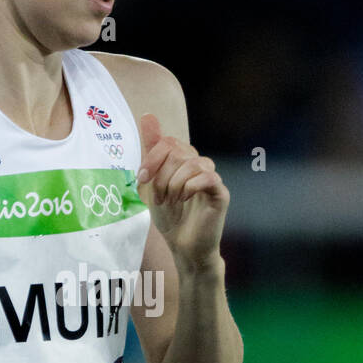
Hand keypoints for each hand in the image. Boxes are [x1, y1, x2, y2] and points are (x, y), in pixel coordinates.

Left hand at [135, 113, 229, 268]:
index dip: (152, 158)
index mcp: (184, 160)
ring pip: (192, 163)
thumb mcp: (152, 184)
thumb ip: (151, 151)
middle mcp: (200, 164)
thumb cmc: (170, 217)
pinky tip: (185, 199)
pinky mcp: (221, 193)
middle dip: (162, 175)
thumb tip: (147, 115)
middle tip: (160, 198)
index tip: (142, 179)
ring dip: (174, 184)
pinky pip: (208, 177)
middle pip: (178, 152)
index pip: (168, 142)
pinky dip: (191, 187)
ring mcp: (212, 178)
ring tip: (172, 201)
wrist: (183, 248)